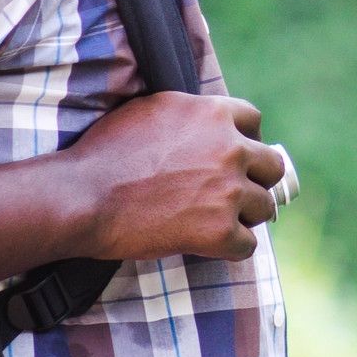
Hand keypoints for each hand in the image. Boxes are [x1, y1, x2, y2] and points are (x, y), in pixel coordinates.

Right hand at [64, 91, 288, 261]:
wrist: (84, 196)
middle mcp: (230, 148)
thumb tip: (207, 120)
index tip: (234, 156)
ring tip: (217, 220)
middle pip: (272, 164)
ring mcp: (228, 191)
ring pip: (265, 206)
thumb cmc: (107, 152)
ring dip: (245, 215)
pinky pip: (248, 245)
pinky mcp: (219, 231)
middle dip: (255, 178)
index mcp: (214, 114)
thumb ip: (190, 114)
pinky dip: (231, 248)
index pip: (254, 121)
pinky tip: (210, 245)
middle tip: (233, 192)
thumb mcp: (152, 109)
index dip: (244, 139)